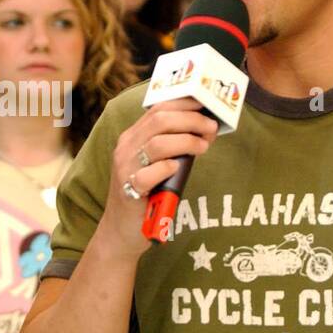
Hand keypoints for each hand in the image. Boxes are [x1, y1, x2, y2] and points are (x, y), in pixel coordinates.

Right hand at [101, 97, 218, 256]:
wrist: (121, 229)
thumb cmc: (146, 194)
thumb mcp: (155, 163)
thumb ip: (172, 145)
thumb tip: (204, 129)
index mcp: (133, 136)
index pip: (158, 108)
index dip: (185, 103)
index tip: (207, 104)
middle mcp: (126, 147)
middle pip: (160, 120)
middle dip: (191, 120)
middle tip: (211, 128)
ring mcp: (125, 168)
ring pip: (158, 143)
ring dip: (186, 142)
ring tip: (203, 147)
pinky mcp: (129, 190)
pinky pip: (149, 174)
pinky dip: (167, 168)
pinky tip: (178, 169)